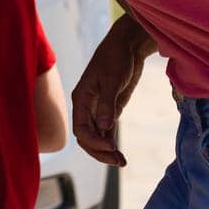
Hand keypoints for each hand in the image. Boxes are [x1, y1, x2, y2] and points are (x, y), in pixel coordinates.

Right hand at [70, 16, 152, 166]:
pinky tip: (120, 154)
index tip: (112, 146)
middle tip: (117, 161)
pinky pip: (106, 131)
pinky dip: (111, 143)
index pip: (81, 129)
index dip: (94, 141)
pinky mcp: (110, 108)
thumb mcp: (112, 79)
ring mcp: (98, 108)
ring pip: (96, 136)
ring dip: (106, 151)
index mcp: (81, 99)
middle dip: (99, 151)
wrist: (127, 45)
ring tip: (121, 162)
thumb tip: (105, 127)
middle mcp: (86, 106)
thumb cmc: (116, 57)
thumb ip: (107, 103)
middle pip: (86, 137)